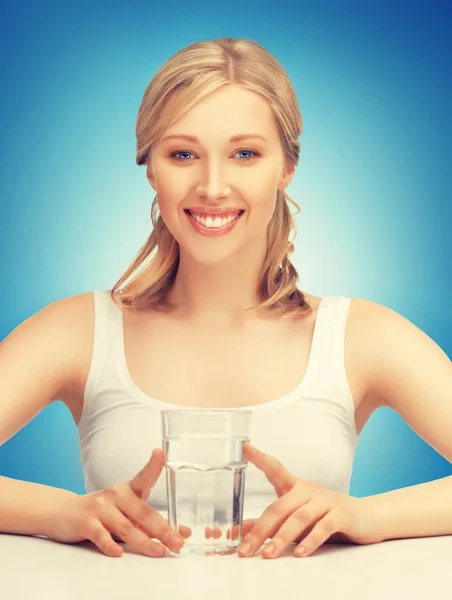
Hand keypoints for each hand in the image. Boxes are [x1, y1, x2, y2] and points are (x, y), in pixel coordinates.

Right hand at [48, 448, 190, 557]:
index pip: (144, 476)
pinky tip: (119, 552)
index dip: (153, 465)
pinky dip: (110, 544)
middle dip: (163, 529)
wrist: (64, 512)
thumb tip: (182, 533)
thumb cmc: (104, 513)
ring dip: (144, 541)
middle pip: (143, 513)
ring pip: (126, 527)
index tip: (160, 453)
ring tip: (159, 551)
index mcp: (128, 490)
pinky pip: (100, 535)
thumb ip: (151, 523)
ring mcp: (100, 508)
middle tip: (178, 542)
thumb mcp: (128, 513)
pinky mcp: (86, 522)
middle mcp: (116, 495)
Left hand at [237, 442, 384, 558]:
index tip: (245, 447)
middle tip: (245, 549)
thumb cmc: (325, 516)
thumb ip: (271, 523)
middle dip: (261, 530)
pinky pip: (323, 527)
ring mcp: (326, 500)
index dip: (260, 458)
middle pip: (280, 507)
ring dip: (281, 538)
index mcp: (295, 487)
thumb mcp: (296, 517)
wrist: (367, 517)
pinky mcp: (342, 515)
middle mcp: (308, 490)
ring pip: (299, 518)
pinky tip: (299, 553)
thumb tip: (243, 529)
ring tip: (268, 554)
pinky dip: (310, 540)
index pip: (275, 469)